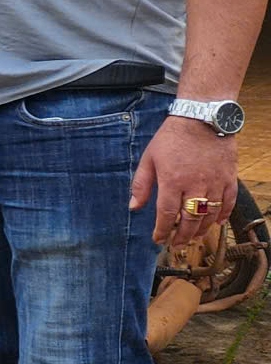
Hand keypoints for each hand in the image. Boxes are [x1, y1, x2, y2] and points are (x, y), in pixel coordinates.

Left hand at [131, 116, 239, 245]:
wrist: (202, 118)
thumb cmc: (171, 138)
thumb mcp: (149, 158)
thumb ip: (141, 184)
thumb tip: (134, 207)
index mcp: (172, 180)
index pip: (166, 214)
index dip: (162, 230)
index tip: (158, 239)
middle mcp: (195, 184)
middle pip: (190, 219)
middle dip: (182, 236)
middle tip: (177, 244)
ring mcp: (215, 182)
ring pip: (210, 214)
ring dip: (202, 229)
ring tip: (194, 236)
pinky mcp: (229, 177)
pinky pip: (229, 201)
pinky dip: (223, 215)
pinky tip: (217, 223)